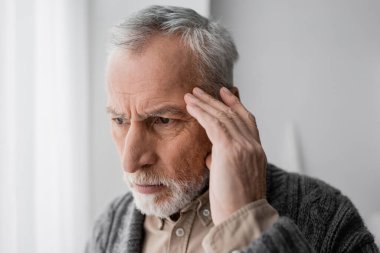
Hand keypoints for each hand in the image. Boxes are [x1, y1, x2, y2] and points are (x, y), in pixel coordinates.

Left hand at [184, 86, 266, 224]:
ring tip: (191, 94)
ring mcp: (244, 146)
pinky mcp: (232, 149)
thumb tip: (210, 156)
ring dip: (205, 103)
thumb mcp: (233, 177)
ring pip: (223, 116)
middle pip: (235, 114)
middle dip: (217, 100)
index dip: (236, 104)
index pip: (247, 120)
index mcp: (256, 151)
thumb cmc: (235, 203)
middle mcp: (253, 145)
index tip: (226, 94)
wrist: (242, 218)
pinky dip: (202, 112)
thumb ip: (224, 162)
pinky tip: (191, 106)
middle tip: (202, 90)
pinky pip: (214, 124)